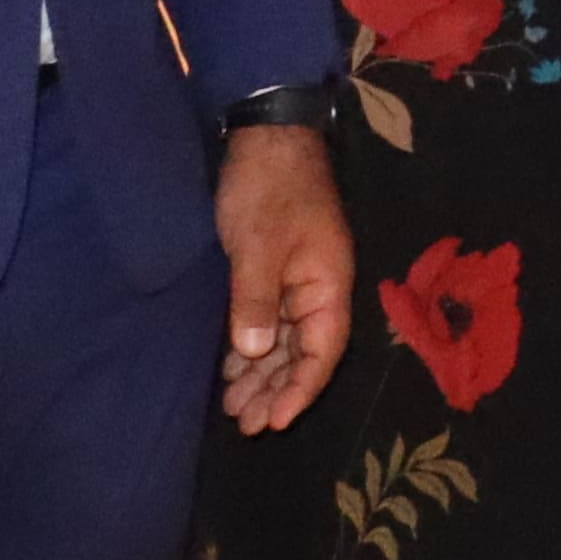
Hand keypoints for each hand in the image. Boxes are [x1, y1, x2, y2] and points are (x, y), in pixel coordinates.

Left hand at [213, 119, 355, 430]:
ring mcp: (297, 280)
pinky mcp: (274, 271)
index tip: (275, 421)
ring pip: (285, 341)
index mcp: (327, 284)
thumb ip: (257, 301)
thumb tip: (255, 354)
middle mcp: (318, 289)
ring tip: (235, 407)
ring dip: (262, 375)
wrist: (266, 135)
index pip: (322, 351)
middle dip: (277, 390)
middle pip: (304, 353)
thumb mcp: (258, 245)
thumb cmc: (268, 189)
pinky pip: (269, 322)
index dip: (300, 389)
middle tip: (246, 424)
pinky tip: (233, 370)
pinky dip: (252, 349)